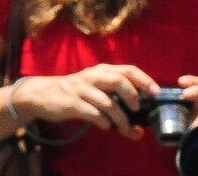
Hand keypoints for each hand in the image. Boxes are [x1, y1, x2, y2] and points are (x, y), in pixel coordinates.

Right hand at [16, 64, 158, 136]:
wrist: (41, 94)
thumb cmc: (76, 90)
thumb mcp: (95, 83)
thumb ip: (113, 89)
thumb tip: (139, 104)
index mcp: (103, 70)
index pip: (128, 70)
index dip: (144, 80)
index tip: (156, 92)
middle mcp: (94, 76)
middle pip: (119, 80)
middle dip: (132, 95)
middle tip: (138, 109)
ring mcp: (81, 90)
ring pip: (107, 102)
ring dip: (119, 117)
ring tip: (125, 127)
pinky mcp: (71, 104)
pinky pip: (91, 113)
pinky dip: (102, 121)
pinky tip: (107, 126)